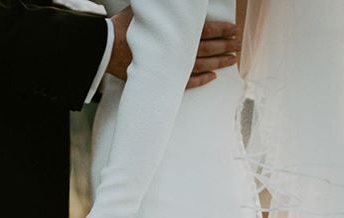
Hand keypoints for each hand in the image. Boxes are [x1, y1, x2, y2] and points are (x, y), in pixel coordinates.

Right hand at [107, 12, 240, 86]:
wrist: (106, 50)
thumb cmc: (125, 28)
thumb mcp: (147, 11)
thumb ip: (165, 7)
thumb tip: (176, 0)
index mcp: (174, 33)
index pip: (204, 31)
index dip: (220, 30)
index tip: (233, 30)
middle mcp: (175, 51)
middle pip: (206, 49)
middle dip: (224, 46)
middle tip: (237, 45)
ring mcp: (170, 68)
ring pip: (200, 66)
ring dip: (218, 63)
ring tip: (231, 60)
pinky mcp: (162, 79)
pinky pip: (186, 83)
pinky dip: (200, 81)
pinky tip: (211, 77)